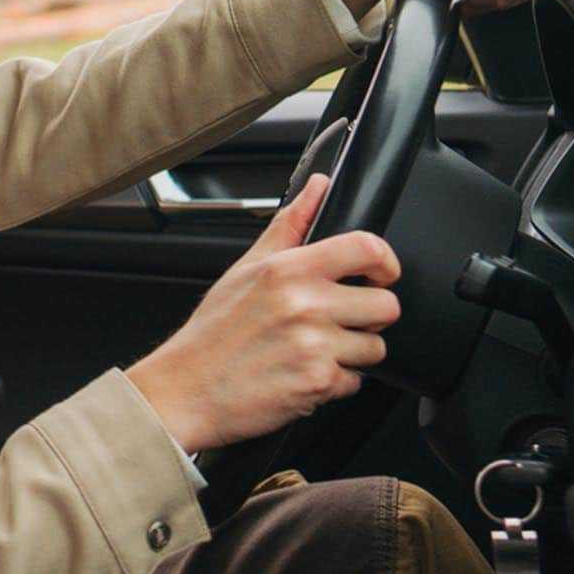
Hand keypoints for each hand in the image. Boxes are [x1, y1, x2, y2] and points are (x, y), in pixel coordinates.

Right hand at [125, 175, 400, 451]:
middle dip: (368, 317)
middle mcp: (304, 304)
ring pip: (376, 347)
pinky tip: (303, 373)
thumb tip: (318, 186)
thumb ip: (290, 226)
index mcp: (287, 269)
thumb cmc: (215, 330)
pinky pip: (356, 382)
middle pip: (386, 305)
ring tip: (314, 350)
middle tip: (337, 321)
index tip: (380, 273)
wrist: (187, 387)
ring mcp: (313, 345)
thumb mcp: (246, 268)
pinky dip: (335, 382)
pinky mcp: (318, 383)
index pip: (367, 248)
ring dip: (353, 353)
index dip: (386, 262)